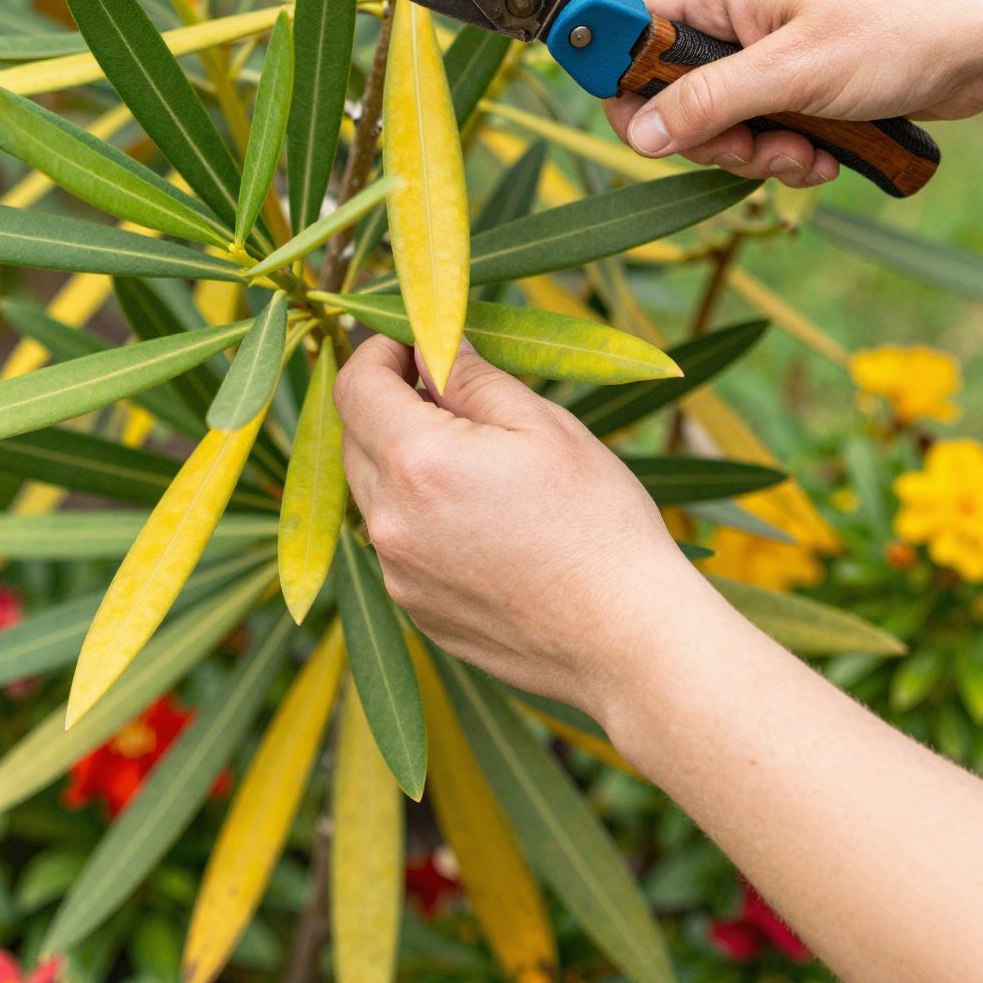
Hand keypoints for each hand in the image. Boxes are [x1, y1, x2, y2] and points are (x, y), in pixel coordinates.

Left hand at [334, 334, 682, 724]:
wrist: (626, 638)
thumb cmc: (597, 522)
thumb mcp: (542, 425)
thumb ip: (470, 376)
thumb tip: (430, 344)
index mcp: (417, 462)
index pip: (356, 387)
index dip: (378, 353)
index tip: (412, 343)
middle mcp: (390, 522)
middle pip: (356, 439)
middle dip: (390, 405)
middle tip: (451, 393)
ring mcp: (399, 575)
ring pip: (375, 494)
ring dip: (404, 463)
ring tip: (477, 462)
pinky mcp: (417, 611)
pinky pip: (399, 545)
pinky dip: (422, 517)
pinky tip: (485, 522)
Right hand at [604, 0, 982, 184]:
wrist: (982, 39)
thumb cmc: (897, 30)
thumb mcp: (794, 73)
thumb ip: (709, 103)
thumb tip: (639, 136)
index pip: (626, 27)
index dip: (622, 81)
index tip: (653, 129)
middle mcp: (731, 11)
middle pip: (667, 90)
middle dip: (707, 136)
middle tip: (752, 149)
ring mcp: (762, 47)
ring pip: (714, 121)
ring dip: (752, 153)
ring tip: (803, 153)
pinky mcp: (793, 79)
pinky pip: (758, 129)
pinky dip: (784, 151)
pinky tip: (823, 154)